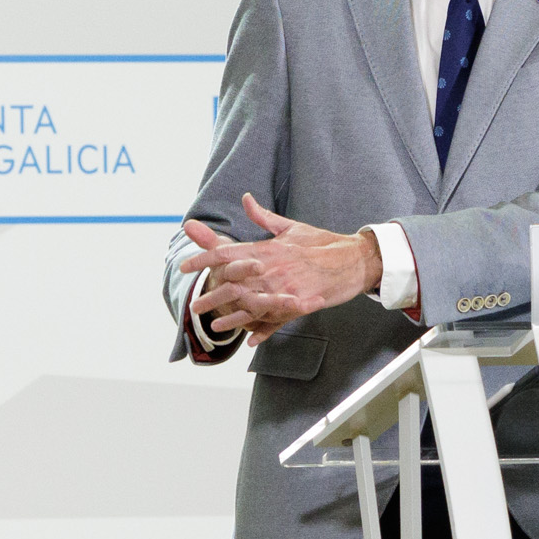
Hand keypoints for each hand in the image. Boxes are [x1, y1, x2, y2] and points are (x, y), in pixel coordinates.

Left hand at [178, 194, 382, 339]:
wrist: (353, 258)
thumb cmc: (321, 242)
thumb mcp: (290, 227)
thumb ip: (263, 216)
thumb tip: (246, 199)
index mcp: (268, 248)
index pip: (228, 252)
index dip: (204, 258)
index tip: (186, 265)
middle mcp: (272, 268)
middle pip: (234, 283)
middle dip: (212, 294)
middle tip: (194, 305)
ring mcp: (285, 287)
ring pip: (251, 305)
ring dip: (231, 316)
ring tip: (213, 325)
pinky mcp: (299, 303)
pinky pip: (277, 319)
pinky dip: (263, 329)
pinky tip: (250, 340)